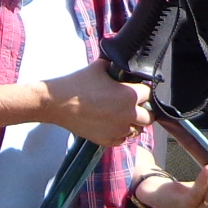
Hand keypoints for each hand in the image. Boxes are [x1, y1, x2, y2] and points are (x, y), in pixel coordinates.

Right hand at [38, 61, 152, 146]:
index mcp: (130, 95)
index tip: (137, 89)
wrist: (58, 103)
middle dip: (143, 110)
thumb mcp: (99, 67)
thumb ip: (114, 68)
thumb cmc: (77, 84)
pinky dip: (120, 133)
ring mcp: (119, 130)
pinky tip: (111, 125)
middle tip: (133, 105)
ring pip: (137, 130)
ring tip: (121, 116)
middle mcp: (128, 114)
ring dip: (133, 123)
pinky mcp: (108, 140)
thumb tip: (118, 67)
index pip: (149, 93)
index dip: (143, 90)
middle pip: (149, 116)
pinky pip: (122, 139)